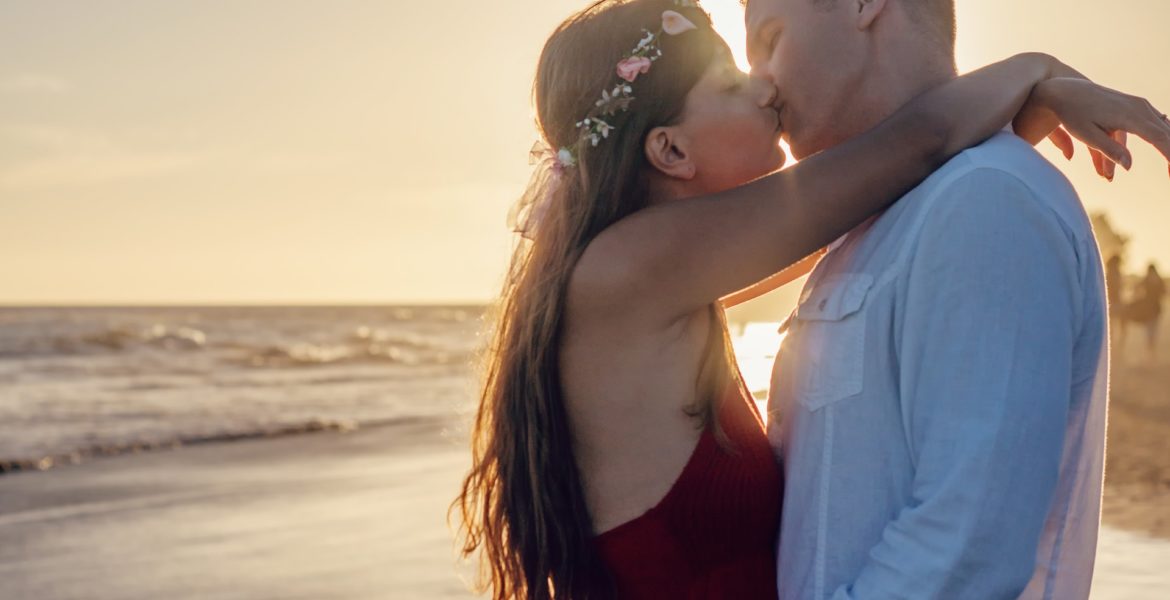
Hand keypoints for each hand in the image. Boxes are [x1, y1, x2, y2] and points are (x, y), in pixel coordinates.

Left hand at [1032, 77, 1169, 179]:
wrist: (1067, 91)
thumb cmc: (1073, 115)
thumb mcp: (1087, 135)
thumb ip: (1108, 150)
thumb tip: (1128, 166)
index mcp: (1129, 116)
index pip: (1158, 138)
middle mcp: (1139, 107)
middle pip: (1166, 133)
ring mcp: (1140, 104)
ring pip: (1164, 126)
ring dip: (1168, 146)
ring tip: (1169, 167)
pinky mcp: (1137, 104)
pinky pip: (1158, 122)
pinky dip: (1163, 136)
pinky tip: (1166, 146)